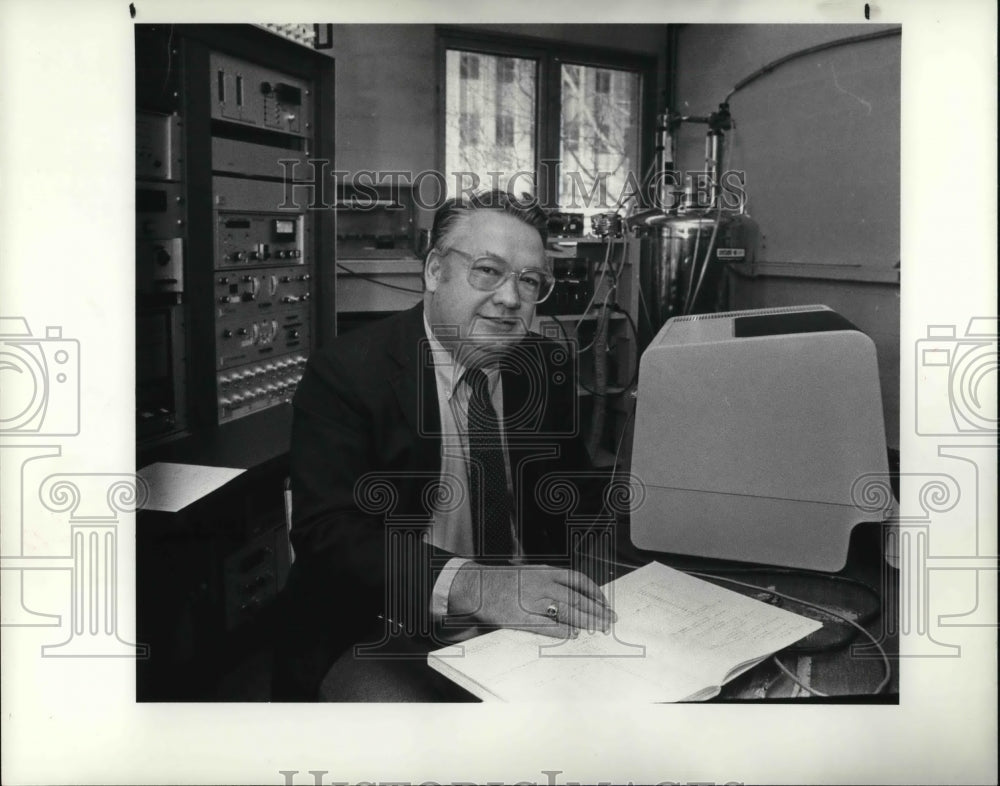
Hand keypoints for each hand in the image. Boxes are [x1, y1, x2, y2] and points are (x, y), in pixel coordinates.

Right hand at [447, 563, 615, 637]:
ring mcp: (532, 601)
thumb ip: (551, 581)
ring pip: (567, 611)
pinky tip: (572, 635)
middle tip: (609, 620)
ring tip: (598, 628)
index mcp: (545, 572)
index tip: (605, 603)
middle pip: (577, 598)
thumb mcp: (530, 572)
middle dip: (597, 610)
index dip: (595, 593)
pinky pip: (547, 626)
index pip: (578, 580)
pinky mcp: (521, 618)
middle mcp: (541, 584)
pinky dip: (562, 631)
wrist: (476, 585)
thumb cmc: (504, 580)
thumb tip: (574, 594)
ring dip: (586, 621)